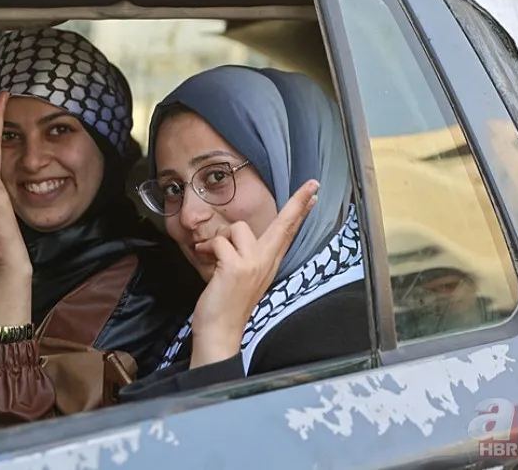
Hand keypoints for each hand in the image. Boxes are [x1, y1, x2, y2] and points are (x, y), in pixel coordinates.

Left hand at [189, 179, 319, 368]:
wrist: (219, 331)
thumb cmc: (226, 305)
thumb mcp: (242, 277)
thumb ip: (245, 256)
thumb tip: (236, 237)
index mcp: (268, 264)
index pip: (287, 232)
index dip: (299, 211)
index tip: (312, 193)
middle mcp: (266, 262)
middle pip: (284, 224)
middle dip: (298, 202)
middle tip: (312, 185)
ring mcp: (253, 264)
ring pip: (237, 229)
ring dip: (219, 240)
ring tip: (212, 255)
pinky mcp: (236, 267)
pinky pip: (219, 242)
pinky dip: (206, 249)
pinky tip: (204, 259)